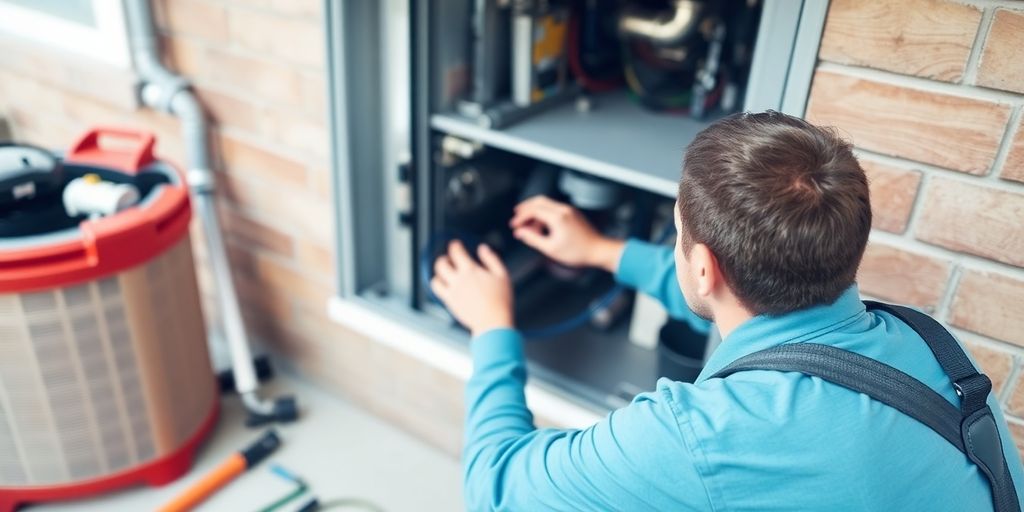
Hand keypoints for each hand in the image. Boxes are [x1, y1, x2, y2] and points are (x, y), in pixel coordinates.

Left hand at [431, 241, 513, 335]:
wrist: (493, 322)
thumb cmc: (501, 299)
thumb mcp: (502, 275)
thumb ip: (491, 259)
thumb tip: (482, 248)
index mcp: (471, 270)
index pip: (456, 252)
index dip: (454, 246)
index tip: (456, 245)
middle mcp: (458, 280)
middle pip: (441, 264)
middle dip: (443, 259)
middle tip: (449, 259)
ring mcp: (452, 292)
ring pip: (436, 278)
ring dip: (439, 273)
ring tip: (445, 273)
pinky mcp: (450, 303)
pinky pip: (438, 291)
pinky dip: (439, 285)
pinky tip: (447, 286)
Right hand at [509, 196, 624, 272]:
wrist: (598, 250)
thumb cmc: (578, 252)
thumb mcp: (551, 249)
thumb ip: (533, 239)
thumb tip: (520, 233)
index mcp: (557, 217)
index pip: (533, 210)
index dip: (521, 217)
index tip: (514, 225)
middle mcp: (563, 210)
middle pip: (538, 201)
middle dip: (525, 208)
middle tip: (516, 217)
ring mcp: (569, 210)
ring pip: (546, 204)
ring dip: (535, 212)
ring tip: (529, 227)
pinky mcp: (572, 213)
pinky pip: (554, 208)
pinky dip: (544, 213)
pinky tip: (541, 226)